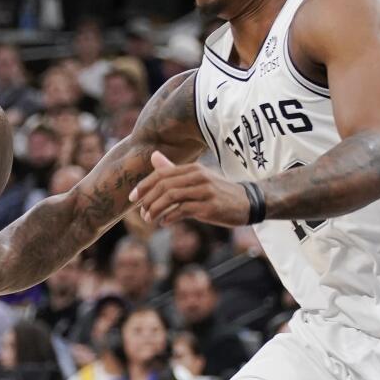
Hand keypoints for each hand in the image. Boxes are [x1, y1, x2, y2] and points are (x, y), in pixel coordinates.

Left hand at [128, 151, 249, 226]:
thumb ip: (173, 171)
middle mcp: (198, 177)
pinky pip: (183, 210)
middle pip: (164, 185)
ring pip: (171, 197)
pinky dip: (170, 217)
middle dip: (148, 200)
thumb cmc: (217, 191)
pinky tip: (164, 222)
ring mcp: (204, 191)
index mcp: (193, 169)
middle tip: (141, 212)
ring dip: (156, 210)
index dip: (144, 186)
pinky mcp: (209, 206)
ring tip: (150, 219)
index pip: (162, 174)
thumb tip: (153, 157)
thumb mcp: (196, 179)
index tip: (132, 198)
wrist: (247, 202)